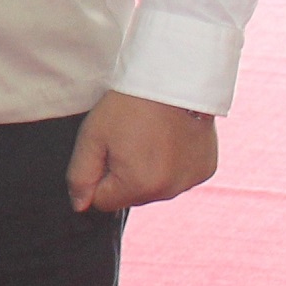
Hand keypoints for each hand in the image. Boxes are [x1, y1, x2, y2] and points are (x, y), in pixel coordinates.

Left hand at [67, 90, 218, 211]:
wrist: (173, 80)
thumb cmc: (128, 106)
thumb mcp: (92, 137)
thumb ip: (80, 176)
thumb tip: (79, 205)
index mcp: (138, 185)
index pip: (103, 202)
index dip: (97, 177)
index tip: (106, 150)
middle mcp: (169, 190)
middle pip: (131, 196)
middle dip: (123, 175)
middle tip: (128, 139)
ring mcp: (190, 181)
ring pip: (156, 188)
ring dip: (148, 172)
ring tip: (149, 137)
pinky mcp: (206, 170)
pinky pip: (178, 178)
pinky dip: (171, 165)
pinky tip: (170, 140)